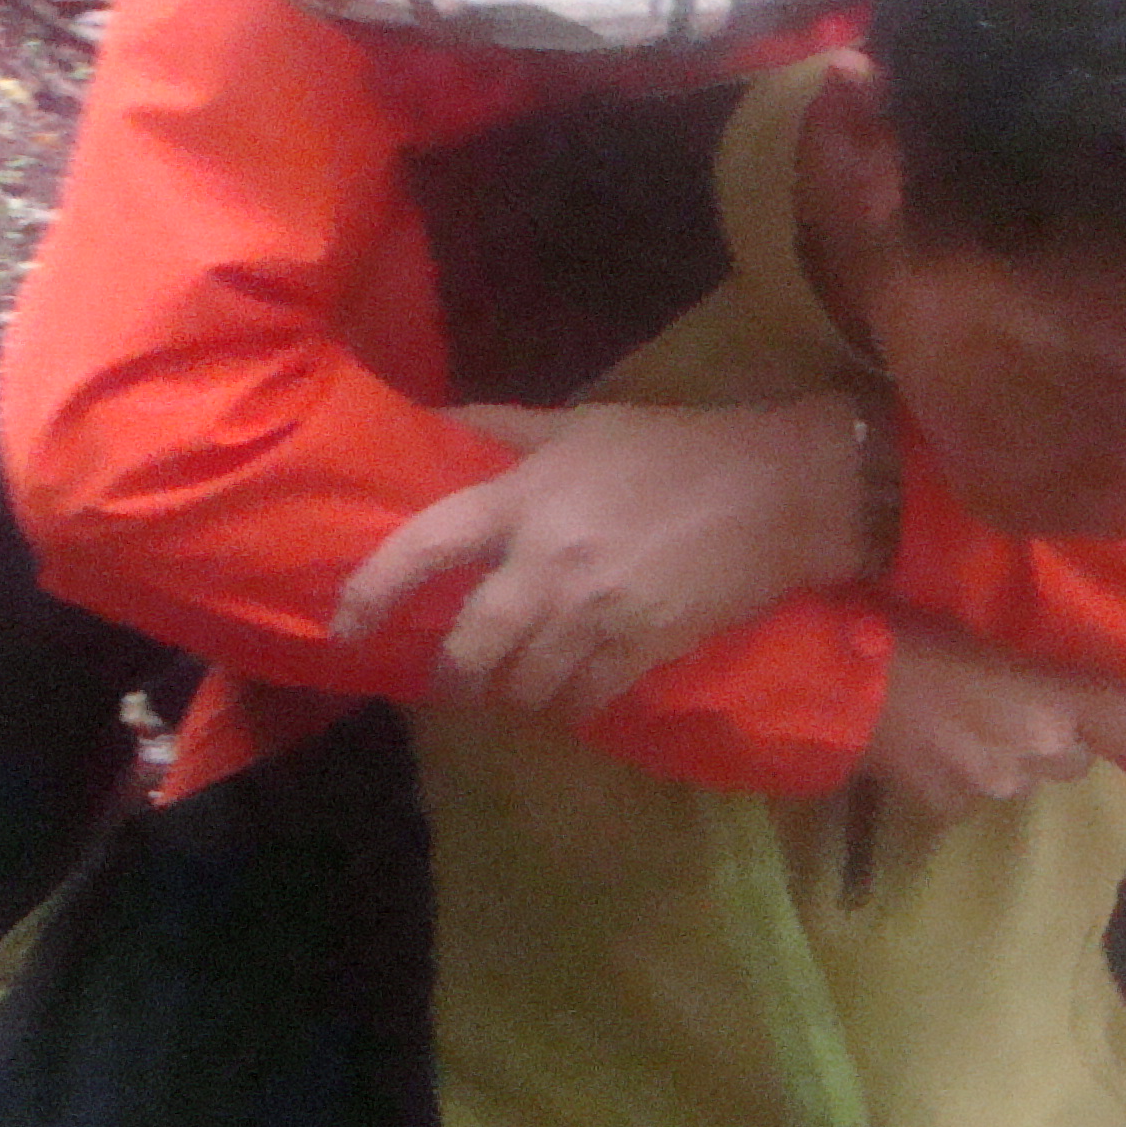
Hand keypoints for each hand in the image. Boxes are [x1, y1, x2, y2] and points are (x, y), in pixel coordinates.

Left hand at [331, 399, 872, 721]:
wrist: (780, 489)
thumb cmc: (676, 448)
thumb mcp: (582, 422)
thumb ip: (503, 426)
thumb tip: (433, 419)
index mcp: (524, 499)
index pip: (423, 548)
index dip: (372, 592)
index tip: (345, 627)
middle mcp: (548, 563)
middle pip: (471, 647)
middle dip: (451, 676)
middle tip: (450, 681)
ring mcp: (596, 613)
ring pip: (524, 684)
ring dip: (510, 696)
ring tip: (511, 692)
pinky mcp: (643, 649)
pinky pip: (583, 701)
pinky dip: (567, 707)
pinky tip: (568, 700)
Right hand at [859, 627, 1125, 821]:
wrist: (839, 685)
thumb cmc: (911, 629)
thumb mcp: (985, 627)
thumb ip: (1031, 664)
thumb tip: (1050, 670)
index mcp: (1054, 699)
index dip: (1111, 714)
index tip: (1093, 699)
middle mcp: (1037, 751)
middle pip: (1077, 761)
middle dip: (1058, 740)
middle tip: (1019, 709)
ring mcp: (994, 786)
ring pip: (1024, 780)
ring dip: (1009, 759)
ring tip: (966, 727)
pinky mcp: (951, 808)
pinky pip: (974, 797)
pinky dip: (960, 779)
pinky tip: (930, 751)